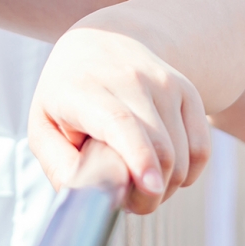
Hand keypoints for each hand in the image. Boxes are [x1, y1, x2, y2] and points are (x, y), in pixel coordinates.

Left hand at [28, 27, 209, 214]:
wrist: (101, 42)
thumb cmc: (66, 95)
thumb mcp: (43, 125)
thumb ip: (59, 165)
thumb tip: (90, 199)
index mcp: (85, 87)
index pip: (120, 121)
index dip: (139, 156)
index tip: (150, 187)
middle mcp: (130, 78)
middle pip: (160, 146)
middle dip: (151, 193)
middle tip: (131, 204)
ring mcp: (164, 82)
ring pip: (184, 154)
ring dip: (168, 186)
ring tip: (141, 184)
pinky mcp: (187, 90)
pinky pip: (201, 148)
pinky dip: (189, 173)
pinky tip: (164, 171)